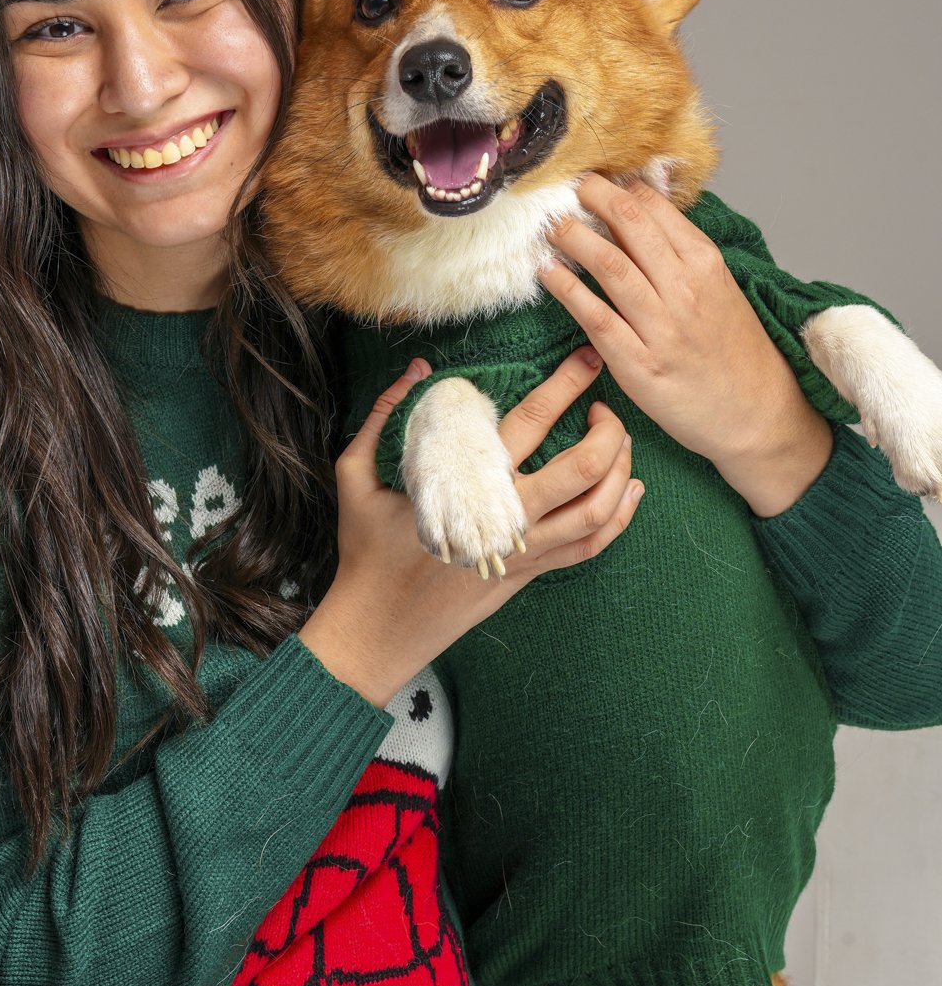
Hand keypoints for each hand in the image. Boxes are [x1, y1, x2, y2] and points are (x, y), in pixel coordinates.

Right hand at [299, 349, 642, 705]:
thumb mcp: (355, 474)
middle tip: (607, 399)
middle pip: (582, 466)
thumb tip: (415, 369)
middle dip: (609, 427)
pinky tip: (630, 492)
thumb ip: (382, 415)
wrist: (380, 627)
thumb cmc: (366, 551)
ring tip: (618, 442)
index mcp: (470, 483)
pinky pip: (590, 547)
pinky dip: (619, 518)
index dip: (566, 385)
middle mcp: (508, 516)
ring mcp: (525, 549)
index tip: (586, 358)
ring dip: (620, 470)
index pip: (533, 421)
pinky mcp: (530, 573)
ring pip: (598, 509)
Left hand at [537, 173, 833, 516]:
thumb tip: (644, 194)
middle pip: (630, 225)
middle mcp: (685, 289)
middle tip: (565, 186)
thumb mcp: (717, 286)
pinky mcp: (640, 365)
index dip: (617, 186)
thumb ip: (679, 245)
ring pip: (610, 265)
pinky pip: (597, 318)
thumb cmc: (731, 347)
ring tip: (551, 226)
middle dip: (592, 197)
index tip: (592, 178)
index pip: (654, 207)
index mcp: (705, 263)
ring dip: (573, 238)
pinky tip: (548, 273)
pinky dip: (567, 290)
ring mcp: (663, 327)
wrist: (756, 412)